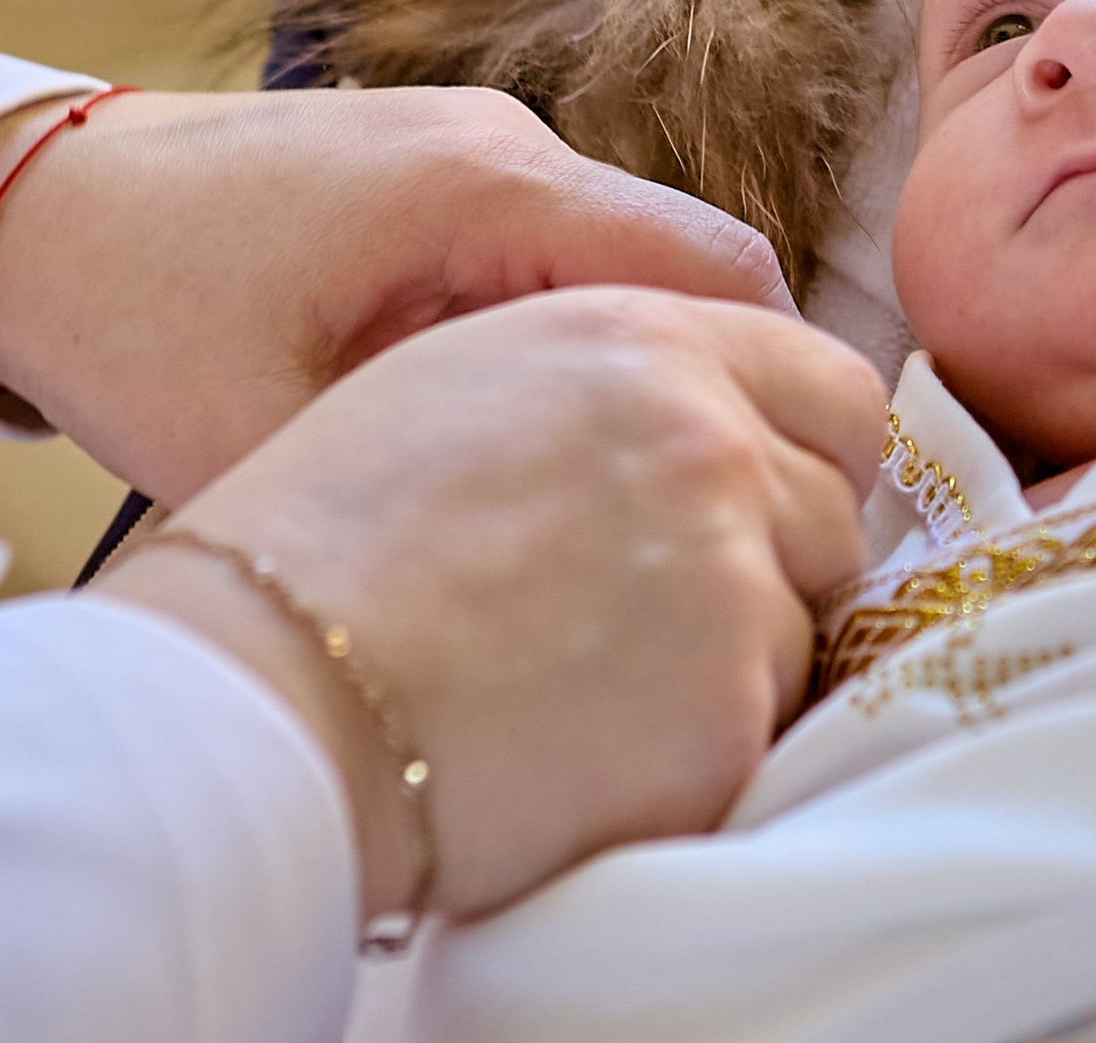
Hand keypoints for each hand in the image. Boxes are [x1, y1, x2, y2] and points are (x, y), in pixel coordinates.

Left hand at [0, 86, 791, 502]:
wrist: (23, 205)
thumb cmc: (131, 314)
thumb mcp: (274, 436)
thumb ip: (445, 489)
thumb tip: (588, 575)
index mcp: (490, 190)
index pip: (722, 272)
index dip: (784, 381)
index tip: (788, 490)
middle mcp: (509, 143)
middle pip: (697, 267)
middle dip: (723, 385)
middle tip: (720, 510)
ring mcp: (478, 143)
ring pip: (631, 261)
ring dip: (644, 364)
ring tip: (623, 483)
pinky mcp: (443, 166)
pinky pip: (561, 248)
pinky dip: (575, 334)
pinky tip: (533, 427)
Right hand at [92, 288, 884, 918]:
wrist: (260, 695)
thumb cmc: (322, 550)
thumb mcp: (462, 388)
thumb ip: (617, 388)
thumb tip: (725, 423)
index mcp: (643, 343)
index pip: (831, 386)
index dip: (810, 457)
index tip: (769, 511)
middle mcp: (707, 434)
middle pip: (835, 509)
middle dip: (777, 566)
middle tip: (655, 620)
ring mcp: (732, 563)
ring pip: (805, 624)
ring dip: (730, 665)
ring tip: (583, 686)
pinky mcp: (731, 693)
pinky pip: (768, 728)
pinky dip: (696, 752)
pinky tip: (586, 750)